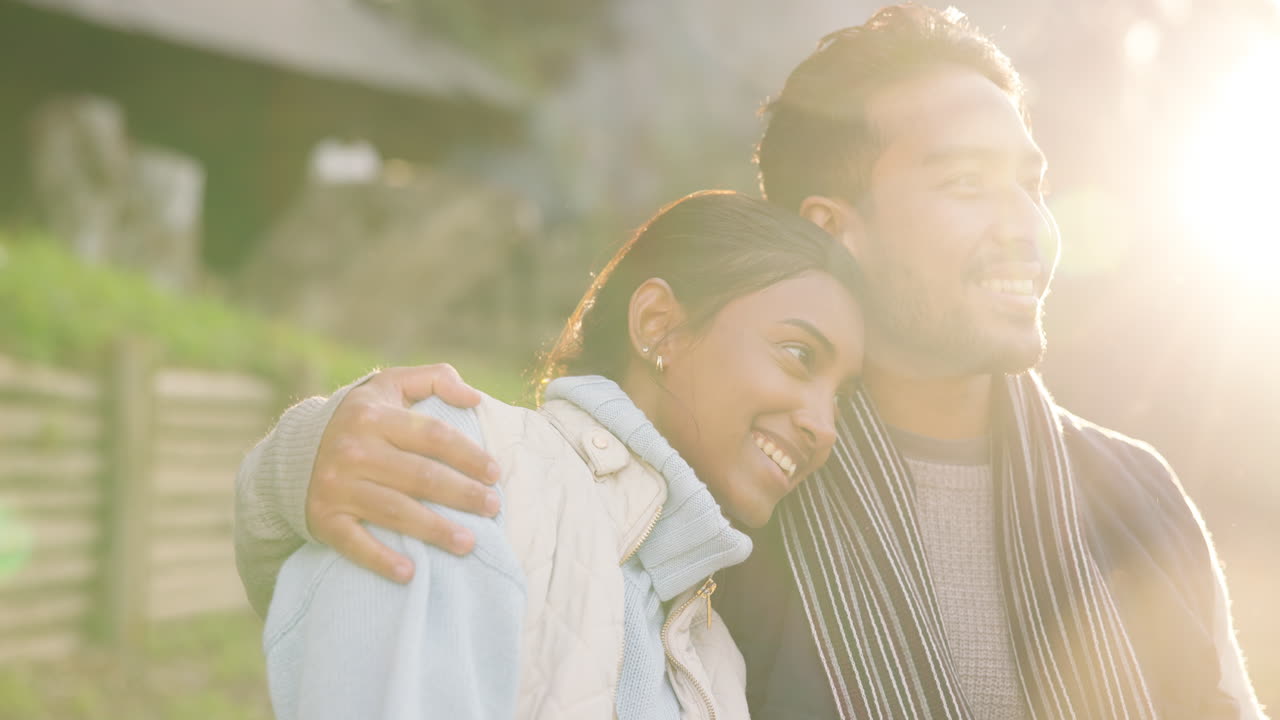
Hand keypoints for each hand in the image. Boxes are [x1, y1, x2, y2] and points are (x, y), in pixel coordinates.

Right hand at [307, 364, 500, 582]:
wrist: (293, 452)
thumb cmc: (362, 418)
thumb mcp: (390, 385)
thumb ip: (435, 378)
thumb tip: (475, 397)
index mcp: (375, 416)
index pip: (432, 435)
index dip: (468, 455)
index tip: (495, 473)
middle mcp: (354, 450)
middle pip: (420, 476)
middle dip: (461, 494)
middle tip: (493, 507)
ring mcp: (338, 486)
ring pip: (395, 511)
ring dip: (435, 530)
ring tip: (469, 543)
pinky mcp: (324, 519)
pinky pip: (355, 543)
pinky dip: (381, 560)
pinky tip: (410, 572)